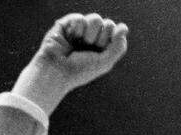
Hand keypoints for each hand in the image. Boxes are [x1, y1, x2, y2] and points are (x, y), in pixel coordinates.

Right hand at [12, 13, 128, 115]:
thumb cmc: (80, 70)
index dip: (113, 37)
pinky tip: (71, 36)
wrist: (56, 71)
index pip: (116, 31)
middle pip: (107, 23)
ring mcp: (79, 30)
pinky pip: (79, 18)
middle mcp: (92, 37)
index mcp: (102, 46)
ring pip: (95, 18)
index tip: (103, 47)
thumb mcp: (105, 62)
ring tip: (81, 42)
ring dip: (90, 32)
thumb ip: (119, 46)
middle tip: (90, 47)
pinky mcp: (65, 25)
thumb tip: (124, 27)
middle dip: (102, 36)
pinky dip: (77, 28)